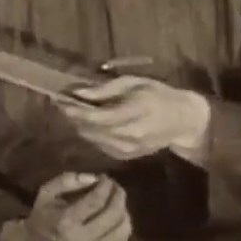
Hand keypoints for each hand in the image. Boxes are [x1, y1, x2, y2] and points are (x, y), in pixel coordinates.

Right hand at [1, 172, 131, 240]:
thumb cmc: (39, 225)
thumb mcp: (44, 197)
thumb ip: (67, 181)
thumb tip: (94, 178)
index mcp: (65, 222)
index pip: (97, 199)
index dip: (106, 185)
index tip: (106, 178)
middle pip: (114, 214)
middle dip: (119, 195)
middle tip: (116, 188)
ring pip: (122, 231)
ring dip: (124, 213)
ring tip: (117, 205)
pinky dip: (121, 232)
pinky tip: (115, 224)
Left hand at [56, 76, 210, 162]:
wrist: (181, 121)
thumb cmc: (158, 95)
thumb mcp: (134, 83)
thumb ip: (106, 90)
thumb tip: (79, 92)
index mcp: (133, 113)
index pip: (95, 116)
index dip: (75, 109)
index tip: (59, 98)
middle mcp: (128, 136)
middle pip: (90, 129)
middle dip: (73, 116)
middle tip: (61, 101)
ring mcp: (126, 150)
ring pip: (92, 139)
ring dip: (80, 125)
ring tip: (71, 109)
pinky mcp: (125, 157)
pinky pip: (100, 145)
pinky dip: (91, 133)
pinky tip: (88, 121)